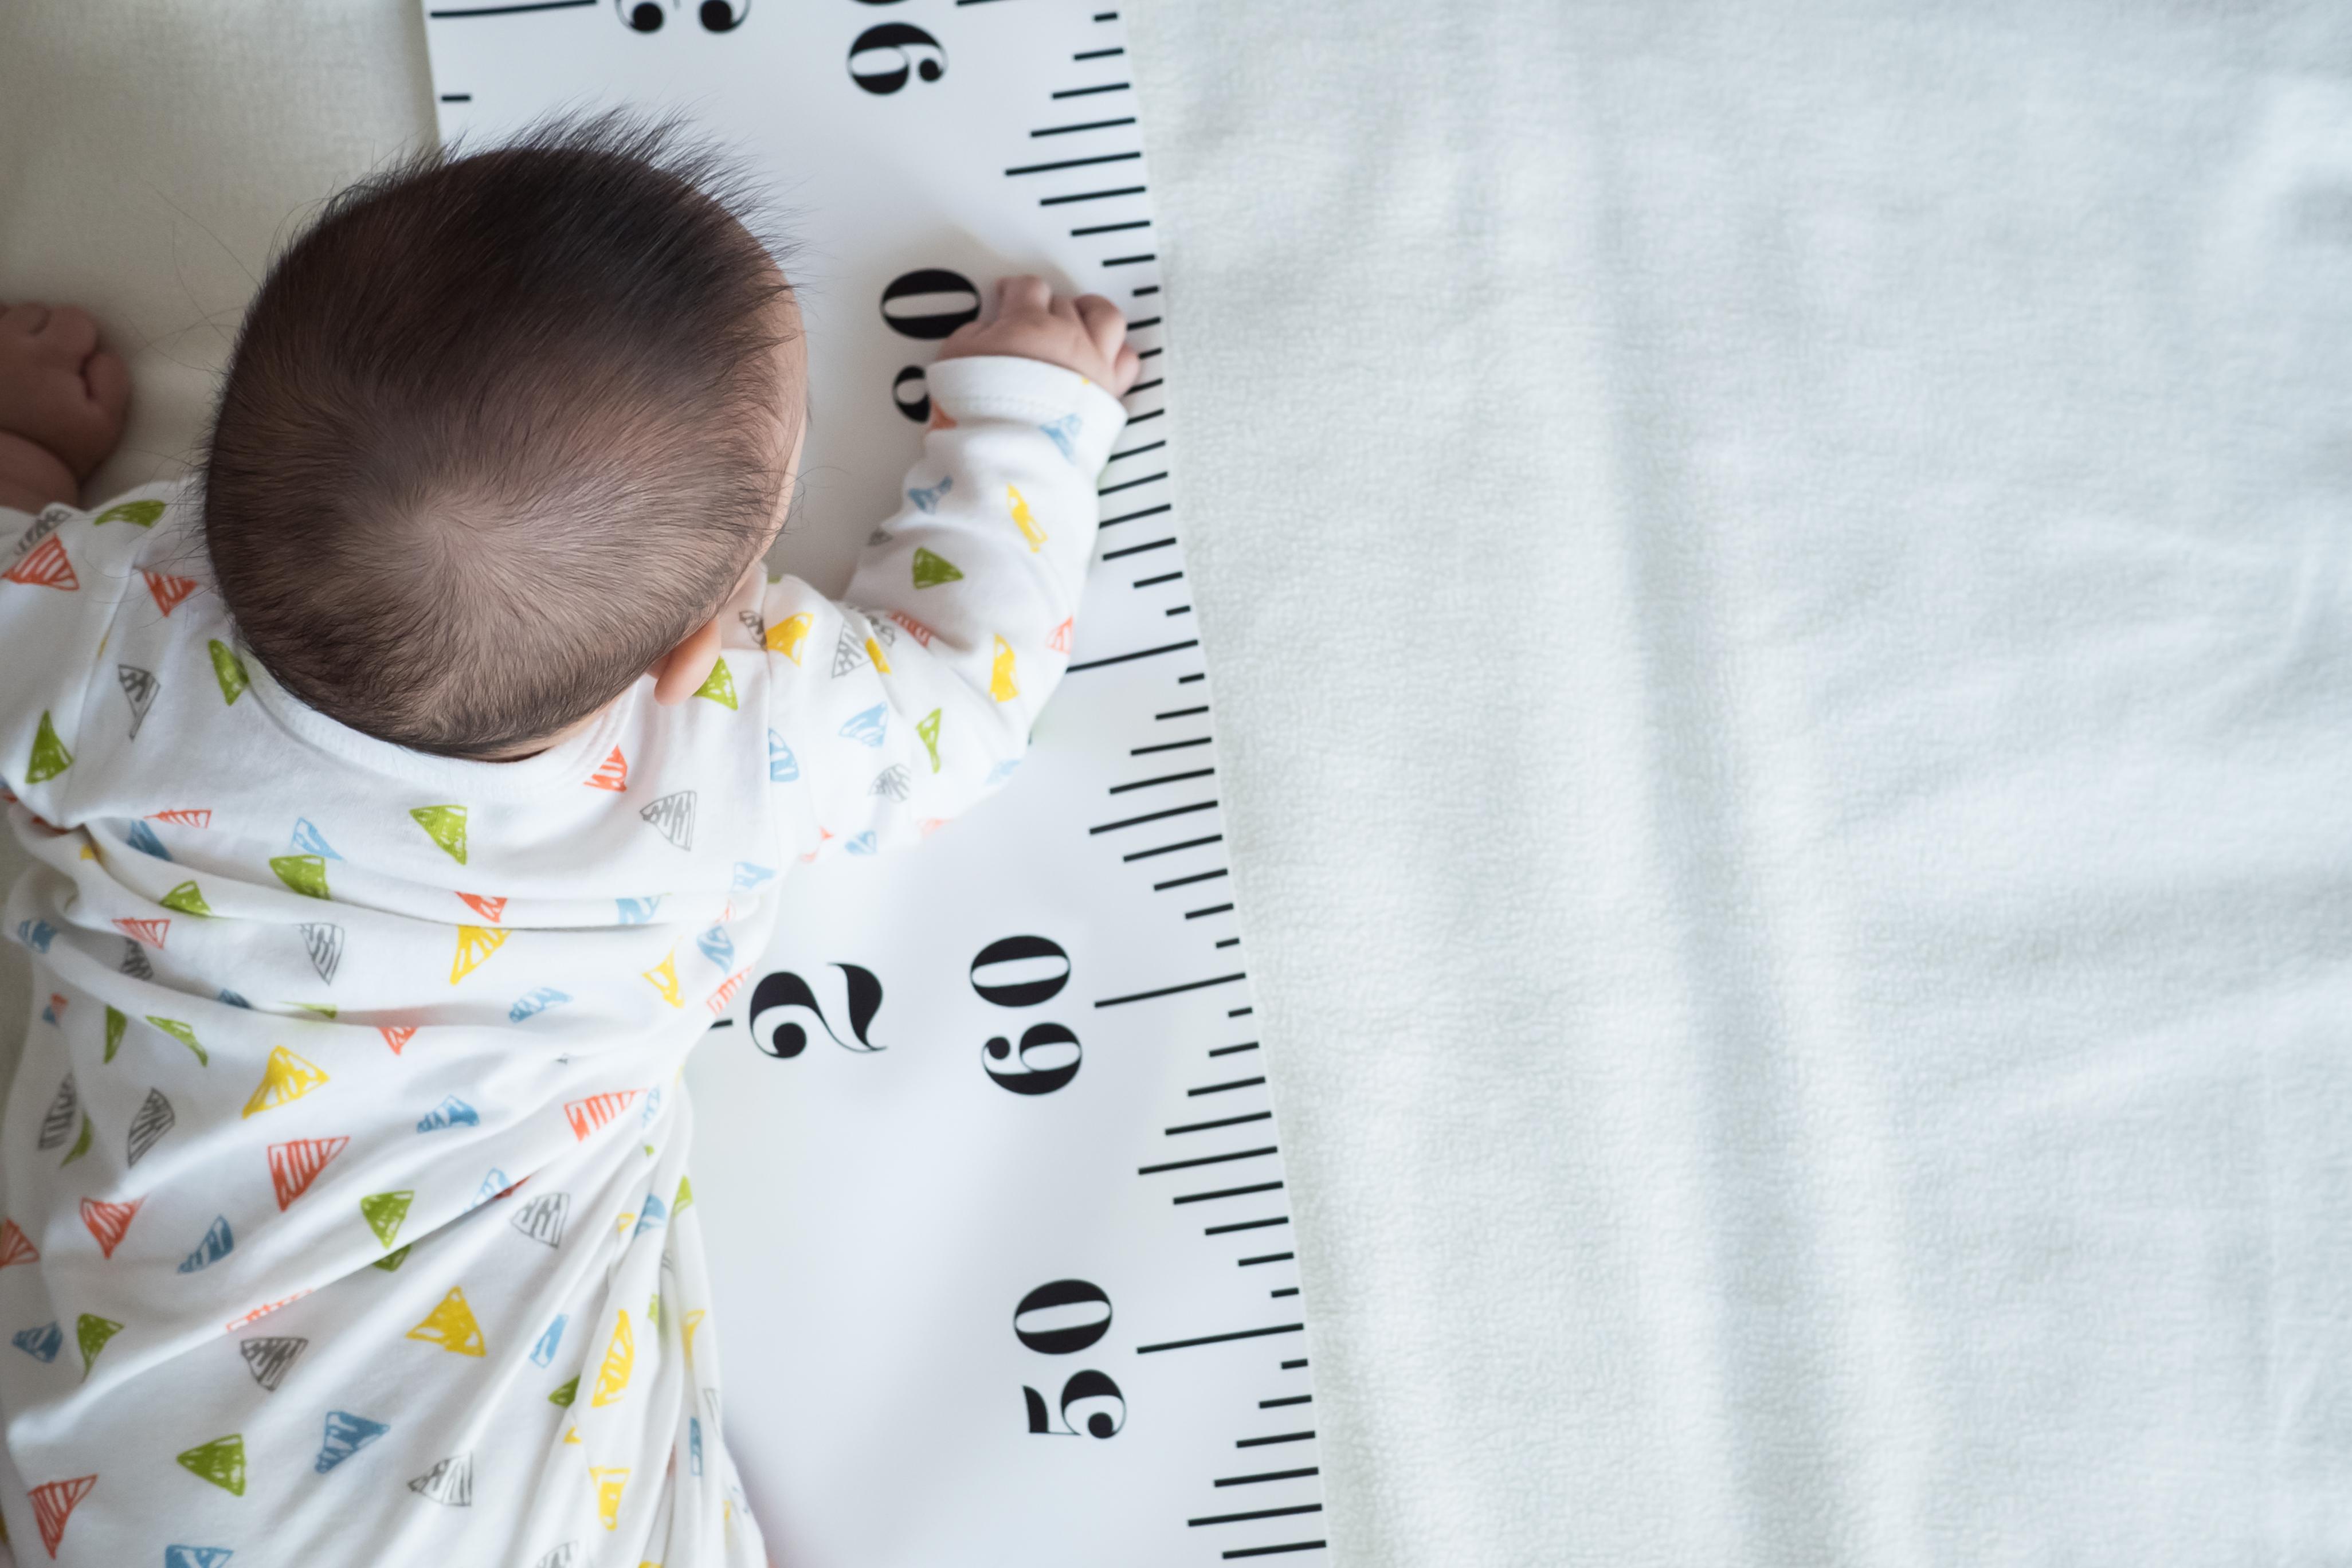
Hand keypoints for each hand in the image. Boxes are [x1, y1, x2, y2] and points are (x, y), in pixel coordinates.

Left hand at [0, 302, 129, 511]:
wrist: (3, 471)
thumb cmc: (58, 449)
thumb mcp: (106, 424)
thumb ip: (113, 377)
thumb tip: (101, 350)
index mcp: (48, 355)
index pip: (76, 317)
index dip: (83, 342)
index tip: (76, 371)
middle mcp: (8, 340)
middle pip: (39, 311)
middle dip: (49, 334)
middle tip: (48, 371)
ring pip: (8, 313)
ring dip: (19, 331)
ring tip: (23, 365)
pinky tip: (5, 360)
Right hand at [936, 276, 1140, 395]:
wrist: (1008, 454)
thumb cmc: (979, 410)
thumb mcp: (955, 358)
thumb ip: (975, 333)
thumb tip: (989, 331)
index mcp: (1030, 323)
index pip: (1028, 287)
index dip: (1015, 289)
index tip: (1007, 296)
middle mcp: (1068, 339)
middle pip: (1063, 304)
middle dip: (1045, 308)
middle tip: (1031, 322)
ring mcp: (1093, 365)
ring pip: (1105, 319)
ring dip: (1091, 313)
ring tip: (1080, 319)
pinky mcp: (1108, 395)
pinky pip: (1126, 361)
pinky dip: (1115, 354)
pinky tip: (1103, 356)